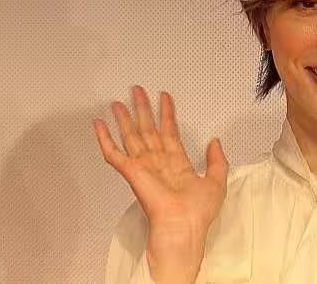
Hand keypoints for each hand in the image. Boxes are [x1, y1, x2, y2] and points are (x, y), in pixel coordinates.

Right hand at [94, 85, 227, 281]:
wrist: (183, 225)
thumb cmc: (198, 211)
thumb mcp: (217, 180)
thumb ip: (217, 159)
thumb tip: (215, 141)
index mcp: (177, 164)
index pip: (170, 132)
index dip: (167, 114)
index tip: (165, 97)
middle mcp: (158, 163)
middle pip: (148, 129)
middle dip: (143, 109)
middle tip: (137, 90)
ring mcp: (143, 166)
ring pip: (131, 136)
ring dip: (124, 118)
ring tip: (118, 102)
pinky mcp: (130, 172)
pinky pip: (113, 153)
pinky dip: (104, 138)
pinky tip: (99, 124)